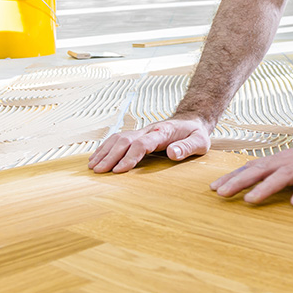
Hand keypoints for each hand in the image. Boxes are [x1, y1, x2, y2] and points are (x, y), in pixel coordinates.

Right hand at [88, 118, 212, 172]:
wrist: (192, 120)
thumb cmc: (196, 134)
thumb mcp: (200, 142)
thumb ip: (187, 147)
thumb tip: (172, 153)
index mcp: (163, 132)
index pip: (142, 143)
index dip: (130, 157)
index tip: (119, 170)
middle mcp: (149, 130)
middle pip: (124, 141)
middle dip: (110, 156)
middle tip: (99, 171)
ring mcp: (142, 131)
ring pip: (118, 139)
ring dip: (104, 152)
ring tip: (93, 167)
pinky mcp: (138, 135)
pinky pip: (118, 139)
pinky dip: (106, 148)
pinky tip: (97, 158)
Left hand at [210, 135, 292, 205]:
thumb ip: (280, 171)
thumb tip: (256, 179)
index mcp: (284, 159)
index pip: (254, 167)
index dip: (233, 177)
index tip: (214, 188)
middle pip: (261, 169)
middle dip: (239, 181)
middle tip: (220, 193)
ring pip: (284, 174)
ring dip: (265, 187)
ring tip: (249, 200)